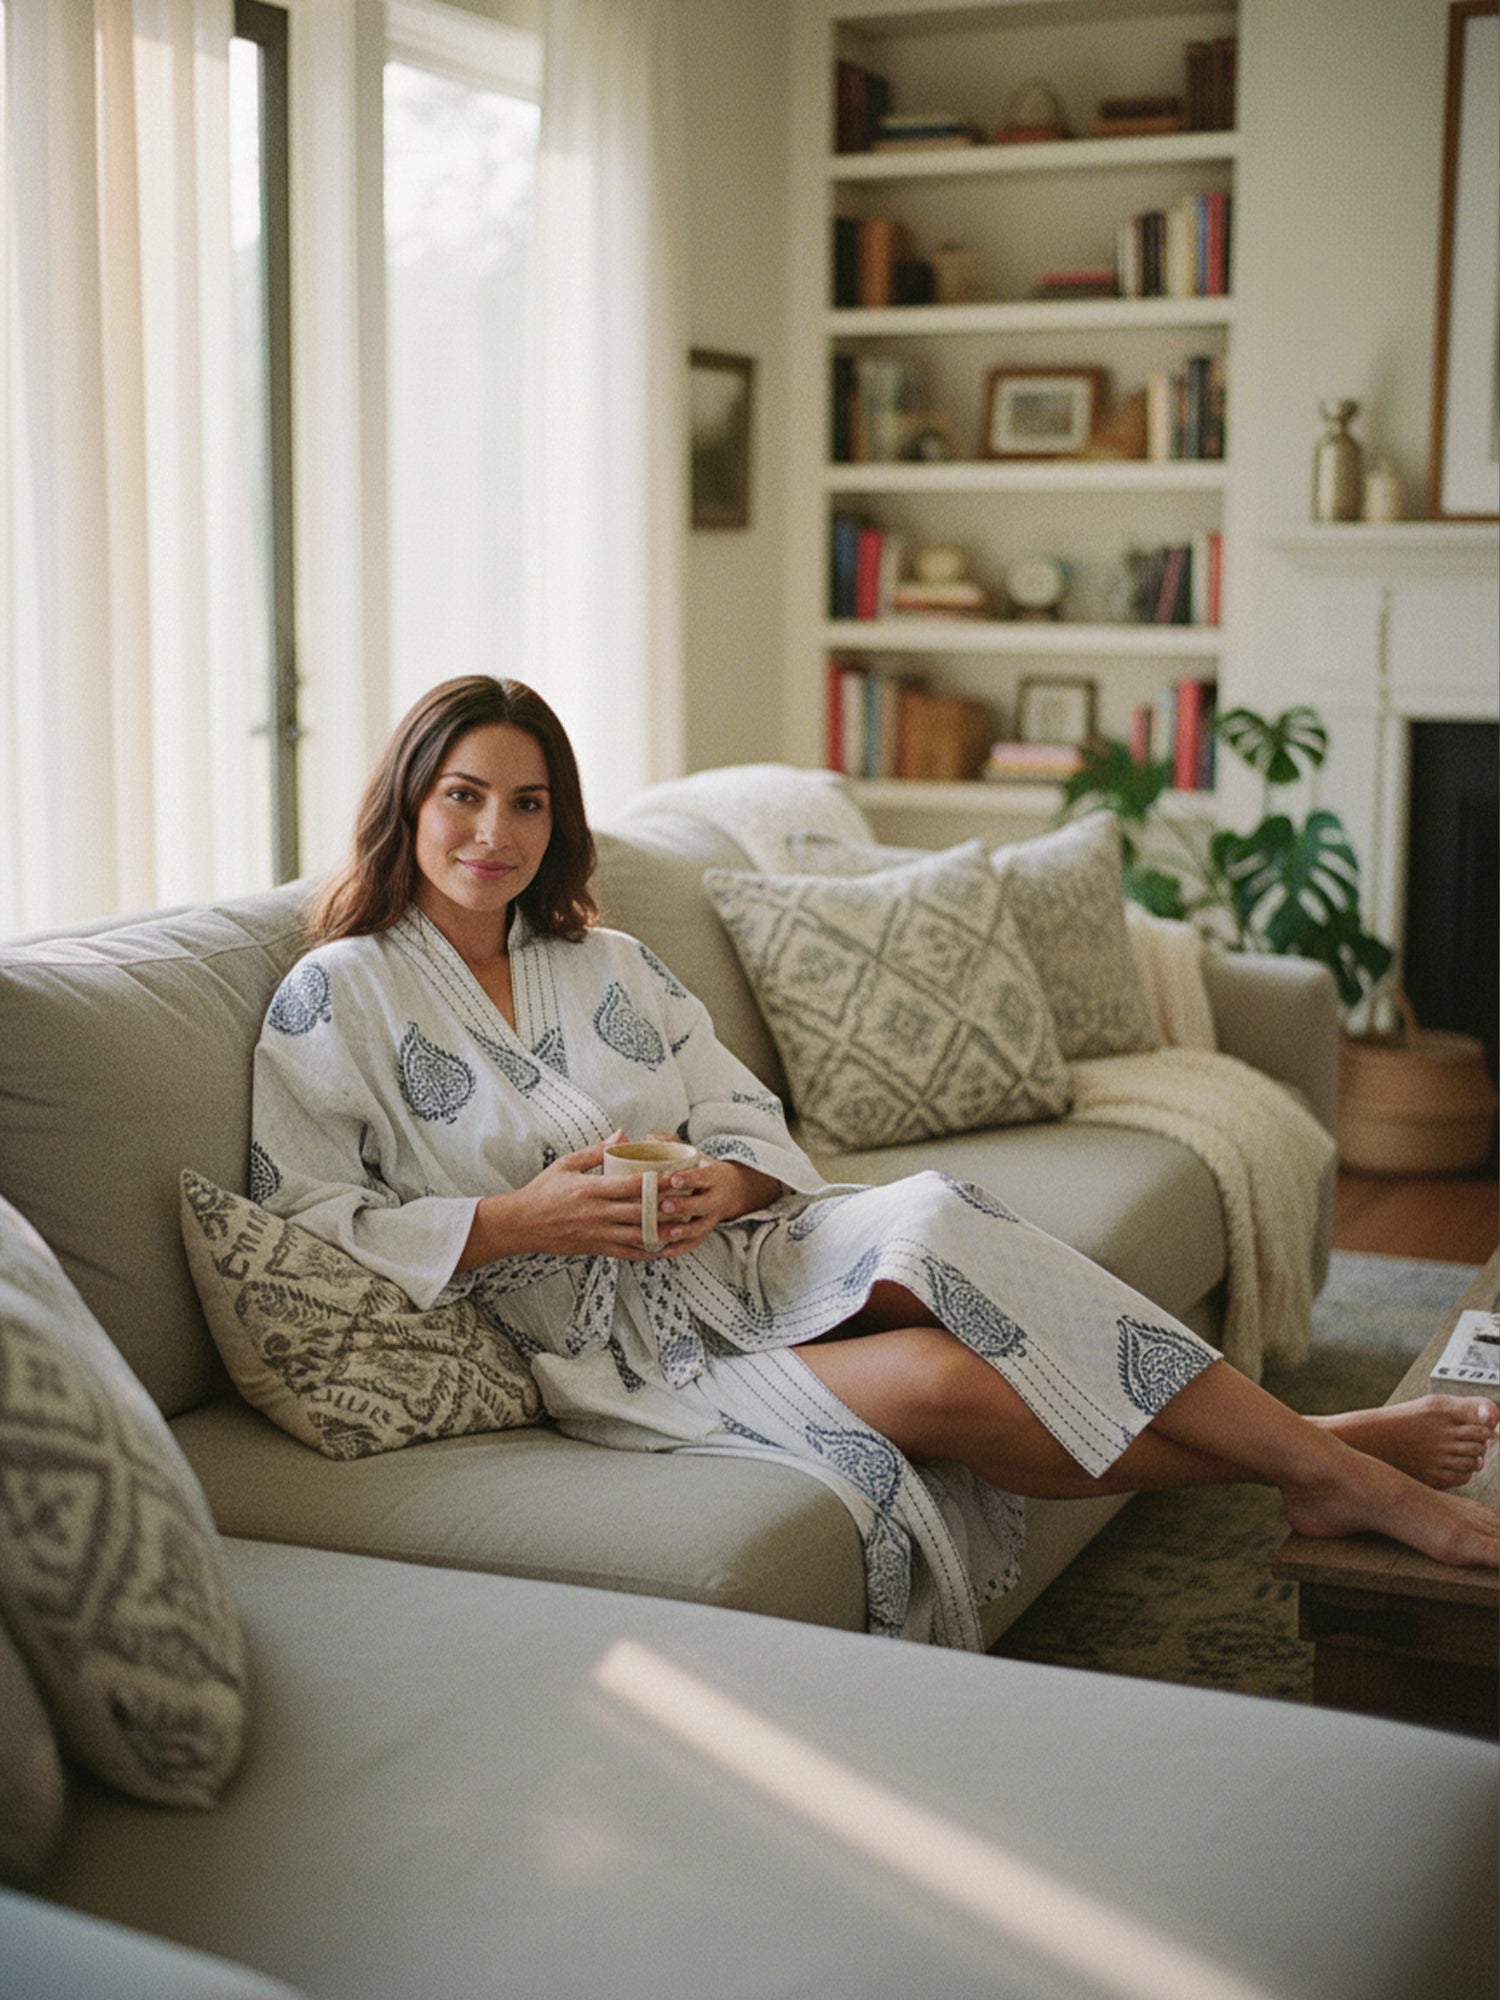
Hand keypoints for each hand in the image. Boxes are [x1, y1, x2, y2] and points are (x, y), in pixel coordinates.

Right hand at [460, 1134, 686, 1266]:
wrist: (521, 1224)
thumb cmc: (543, 1191)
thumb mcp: (567, 1164)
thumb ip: (596, 1152)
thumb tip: (622, 1135)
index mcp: (590, 1189)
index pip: (632, 1185)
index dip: (658, 1182)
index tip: (678, 1176)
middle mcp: (596, 1213)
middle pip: (640, 1211)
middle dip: (667, 1207)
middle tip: (690, 1201)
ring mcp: (597, 1233)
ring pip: (637, 1235)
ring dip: (661, 1232)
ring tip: (682, 1226)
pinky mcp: (595, 1248)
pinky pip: (626, 1253)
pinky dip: (645, 1251)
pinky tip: (661, 1247)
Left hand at [651, 1156, 782, 1258]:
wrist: (732, 1191)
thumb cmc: (703, 1171)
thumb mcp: (695, 1154)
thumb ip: (672, 1145)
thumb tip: (649, 1139)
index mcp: (714, 1177)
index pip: (703, 1177)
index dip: (690, 1178)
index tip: (674, 1178)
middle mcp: (715, 1199)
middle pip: (703, 1205)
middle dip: (684, 1206)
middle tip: (664, 1205)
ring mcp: (710, 1219)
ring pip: (699, 1229)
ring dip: (682, 1232)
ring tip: (664, 1233)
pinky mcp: (703, 1233)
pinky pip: (692, 1245)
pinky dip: (677, 1249)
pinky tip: (660, 1251)